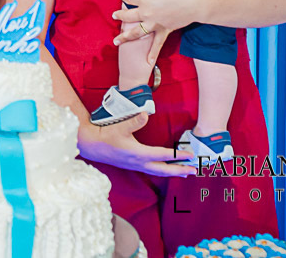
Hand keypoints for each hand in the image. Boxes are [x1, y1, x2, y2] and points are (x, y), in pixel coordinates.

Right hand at [78, 113, 195, 176]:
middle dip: (180, 170)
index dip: (177, 155)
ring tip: (184, 173)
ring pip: (158, 171)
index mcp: (138, 154)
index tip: (190, 155)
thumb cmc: (105, 136)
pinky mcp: (132, 165)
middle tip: (194, 170)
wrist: (91, 146)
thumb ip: (133, 121)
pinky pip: (152, 170)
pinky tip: (165, 168)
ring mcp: (135, 165)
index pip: (163, 155)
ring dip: (172, 172)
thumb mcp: (120, 126)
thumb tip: (146, 114)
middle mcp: (139, 163)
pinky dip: (162, 170)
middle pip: (163, 169)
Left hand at [113, 0, 210, 61]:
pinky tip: (148, 61)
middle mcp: (146, 13)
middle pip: (128, 16)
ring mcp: (155, 23)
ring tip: (116, 41)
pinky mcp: (164, 30)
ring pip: (136, 32)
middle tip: (114, 15)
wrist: (195, 0)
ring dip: (125, 36)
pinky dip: (152, 53)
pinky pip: (157, 44)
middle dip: (120, 15)